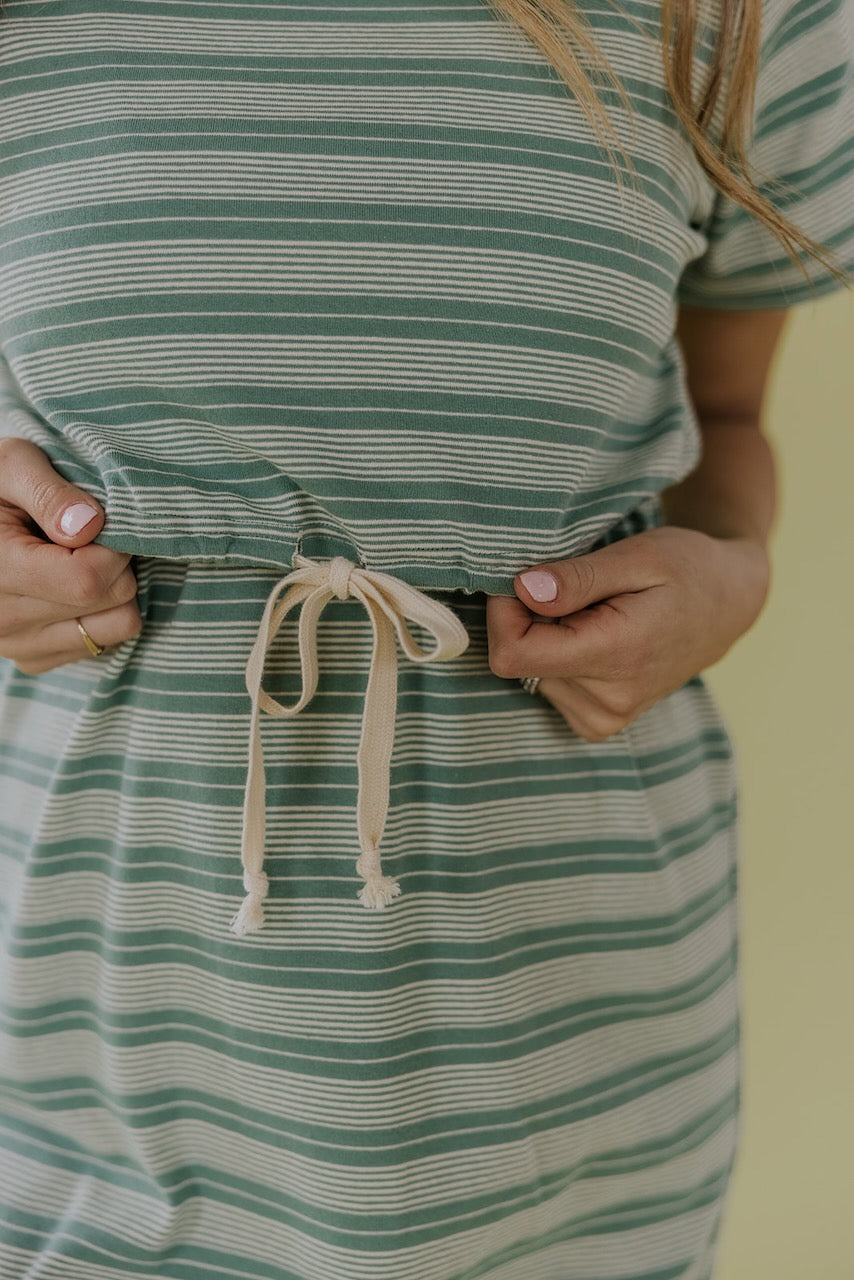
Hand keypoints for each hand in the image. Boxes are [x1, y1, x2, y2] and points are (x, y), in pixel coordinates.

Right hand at [0, 438, 140, 673]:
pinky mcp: (34, 658)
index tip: (101, 523)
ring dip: (116, 590)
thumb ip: (49, 493)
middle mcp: (4, 619)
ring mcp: (19, 645)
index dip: (112, 547)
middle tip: (93, 537)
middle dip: (117, 563)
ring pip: (118, 626)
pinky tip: (75, 586)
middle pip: (111, 600)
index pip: (87, 579)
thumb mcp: (13, 465)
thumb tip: (90, 526)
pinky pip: (102, 644)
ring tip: (85, 559)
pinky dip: (103, 613)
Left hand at [486, 526, 770, 741]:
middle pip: (519, 661)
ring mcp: (605, 718)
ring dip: (548, 638)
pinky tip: (595, 637)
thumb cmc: (686, 568)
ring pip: (531, 674)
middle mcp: (608, 700)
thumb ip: (578, 577)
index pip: (513, 653)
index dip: (503, 613)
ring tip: (595, 613)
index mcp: (616, 655)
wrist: (728, 604)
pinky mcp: (600, 723)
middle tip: (574, 591)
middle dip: (529, 620)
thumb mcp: (638, 555)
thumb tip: (523, 590)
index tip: (525, 582)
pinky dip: (560, 658)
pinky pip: (549, 688)